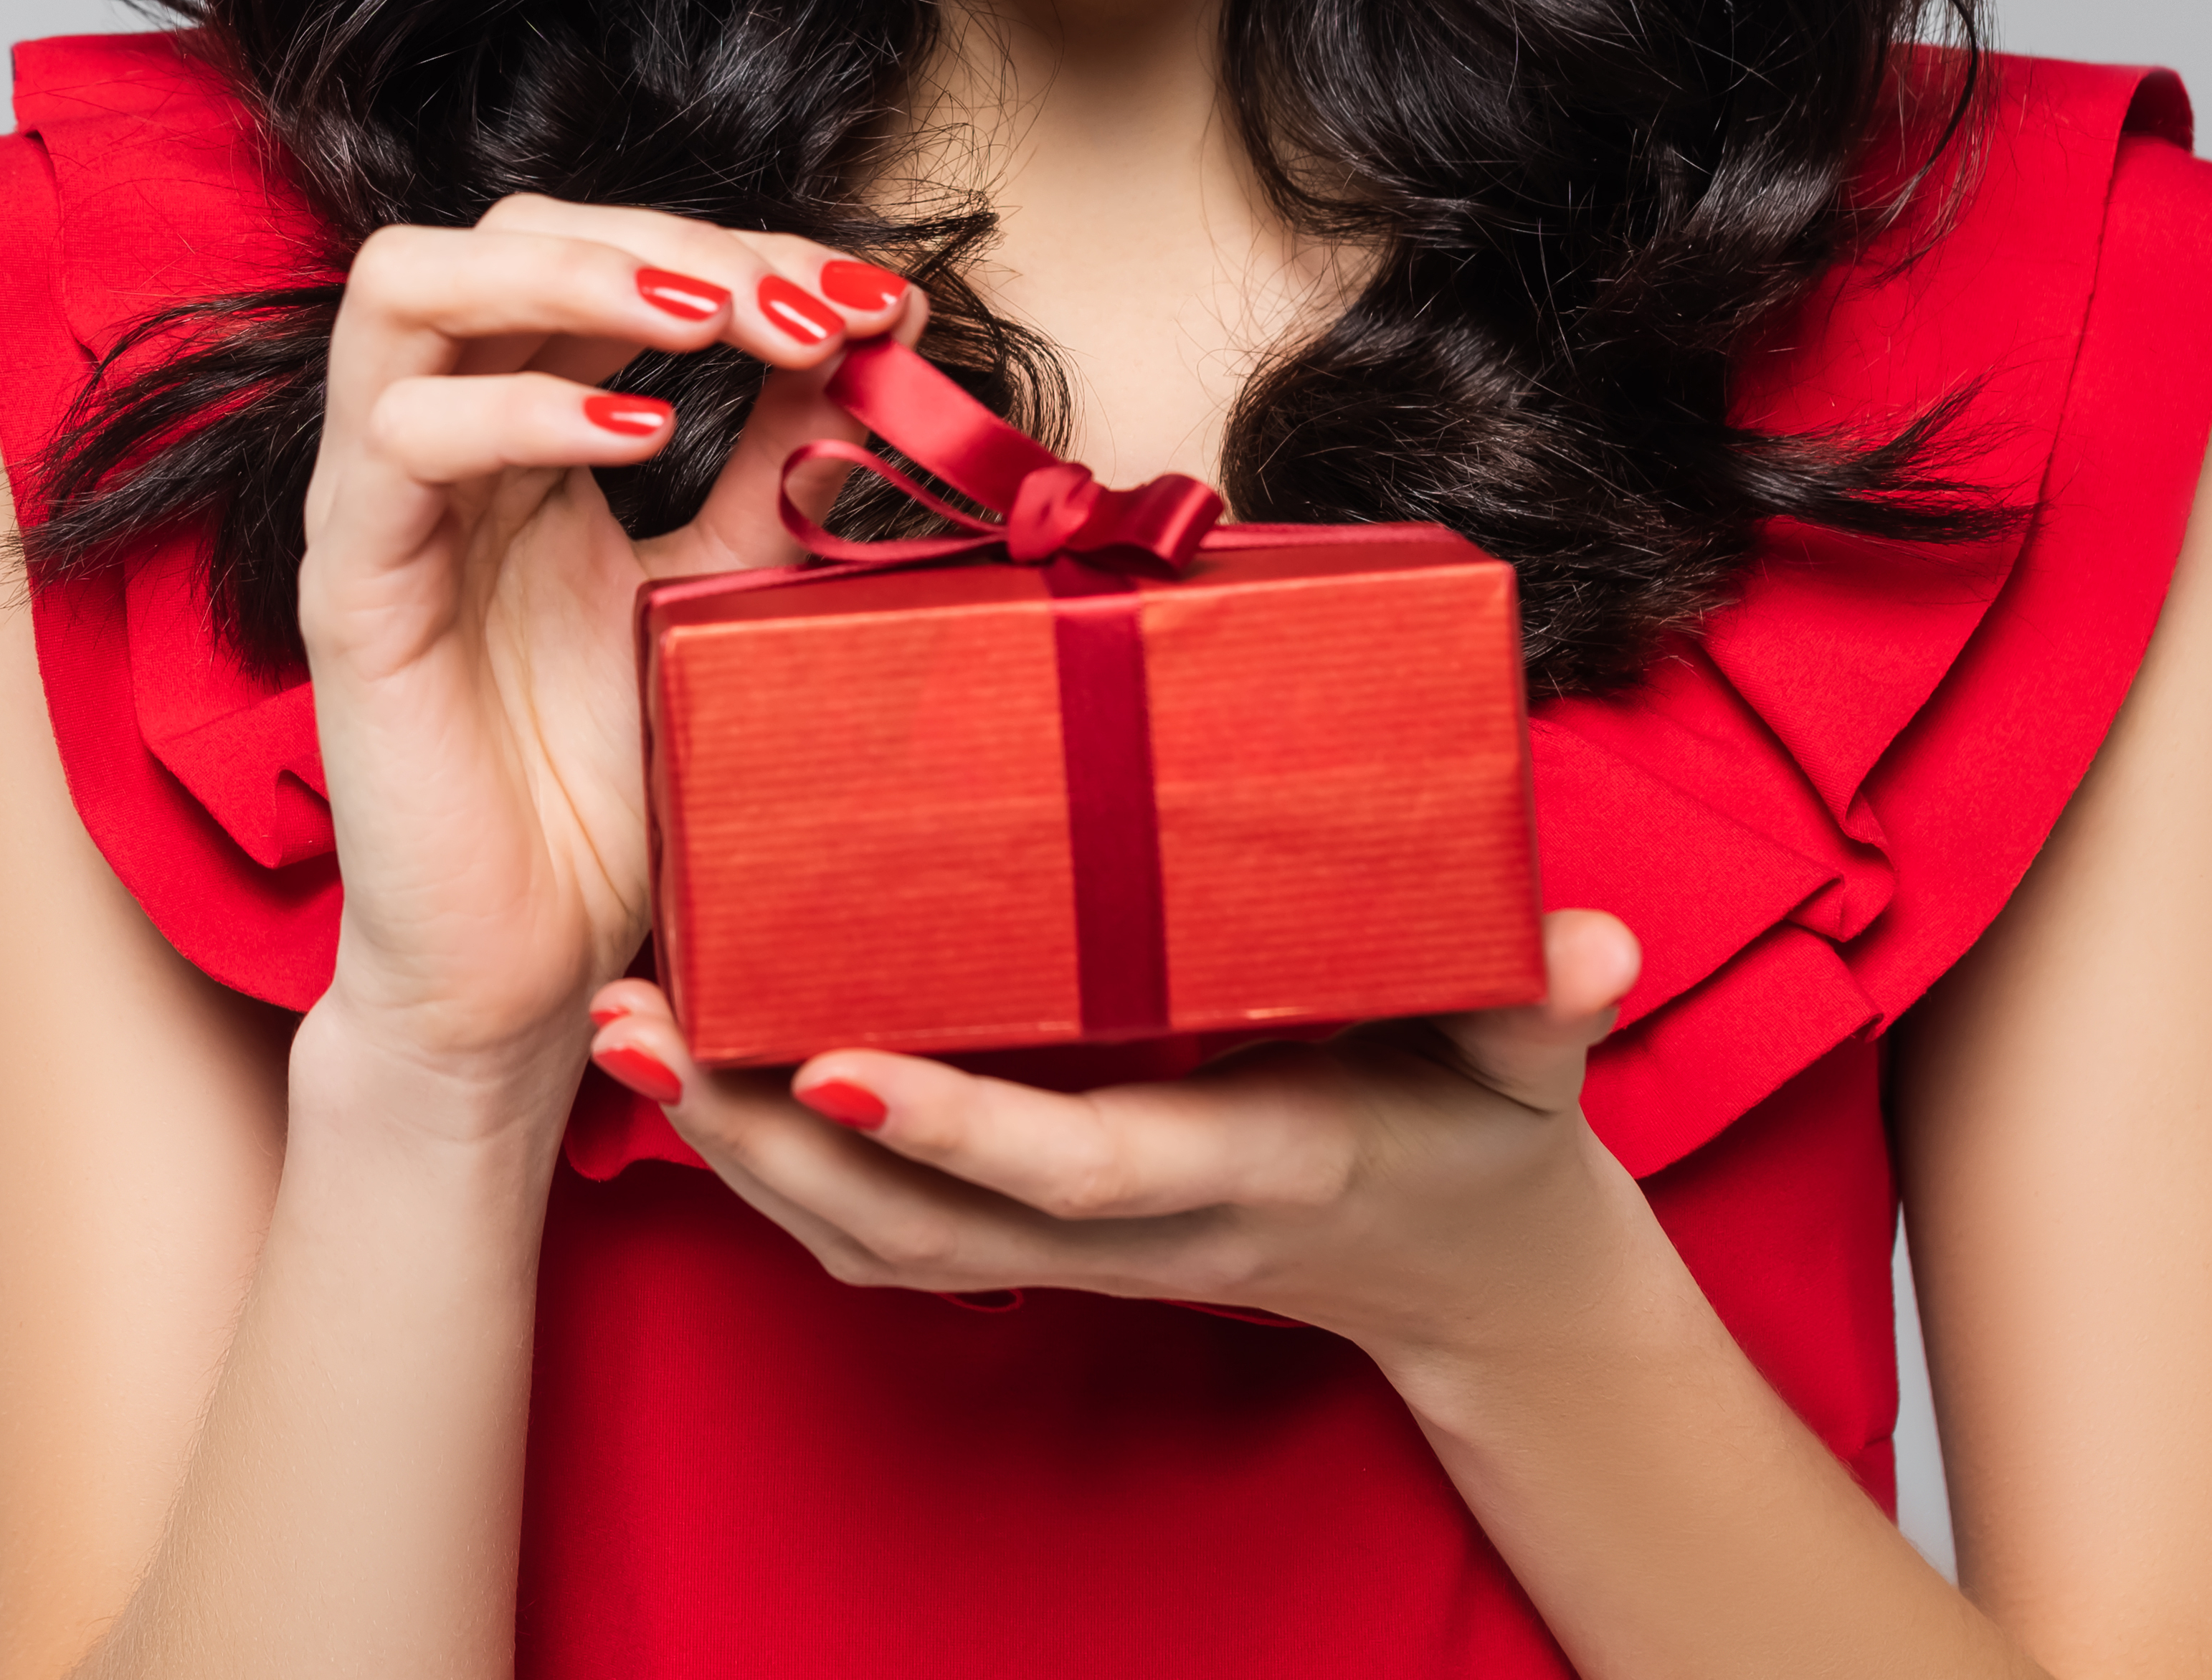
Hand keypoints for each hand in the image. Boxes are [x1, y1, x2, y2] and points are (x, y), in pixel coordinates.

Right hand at [291, 200, 909, 1106]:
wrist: (525, 972)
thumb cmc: (607, 794)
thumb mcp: (726, 598)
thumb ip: (776, 472)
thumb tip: (870, 340)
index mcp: (521, 432)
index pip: (602, 258)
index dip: (741, 249)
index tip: (878, 300)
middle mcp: (436, 444)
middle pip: (501, 230)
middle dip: (665, 238)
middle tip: (801, 304)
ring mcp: (376, 507)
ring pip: (405, 285)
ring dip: (572, 274)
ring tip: (709, 319)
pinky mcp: (348, 590)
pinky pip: (397, 441)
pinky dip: (519, 409)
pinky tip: (639, 435)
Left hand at [582, 911, 1657, 1369]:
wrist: (1483, 1270)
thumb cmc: (1490, 1129)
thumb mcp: (1532, 1062)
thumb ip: (1548, 1002)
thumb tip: (1591, 941)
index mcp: (1240, 1163)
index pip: (1075, 1170)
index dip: (958, 1132)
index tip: (836, 1070)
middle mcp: (1135, 1224)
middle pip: (916, 1221)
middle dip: (764, 1139)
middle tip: (633, 1030)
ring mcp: (1076, 1244)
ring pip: (871, 1238)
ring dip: (735, 1150)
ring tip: (620, 1038)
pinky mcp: (1040, 1230)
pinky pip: (882, 1230)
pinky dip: (776, 1170)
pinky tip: (694, 1077)